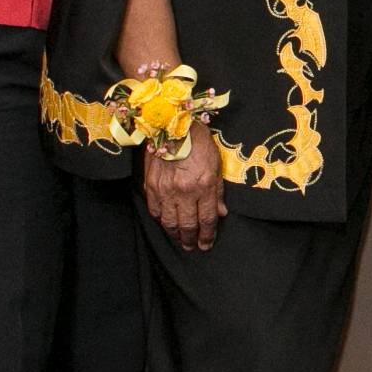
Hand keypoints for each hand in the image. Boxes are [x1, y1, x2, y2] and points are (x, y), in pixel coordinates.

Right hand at [142, 131, 225, 250]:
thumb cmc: (199, 142)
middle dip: (191, 240)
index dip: (207, 236)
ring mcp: (165, 189)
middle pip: (187, 225)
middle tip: (193, 247)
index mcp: (203, 185)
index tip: (207, 244)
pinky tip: (166, 223)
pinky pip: (155, 210)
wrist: (172, 124)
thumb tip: (220, 213)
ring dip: (175, 235)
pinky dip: (161, 220)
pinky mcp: (151, 185)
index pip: (206, 219)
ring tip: (180, 240)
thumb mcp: (215, 164)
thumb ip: (217, 191)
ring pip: (169, 222)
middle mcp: (184, 190)